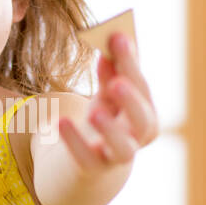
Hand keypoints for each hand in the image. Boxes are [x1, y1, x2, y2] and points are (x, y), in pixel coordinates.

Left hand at [58, 32, 158, 168]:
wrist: (89, 161)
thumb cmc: (104, 118)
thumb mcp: (106, 93)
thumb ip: (110, 71)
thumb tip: (111, 40)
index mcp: (145, 112)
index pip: (142, 88)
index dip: (131, 64)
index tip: (118, 36)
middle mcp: (137, 137)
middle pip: (142, 120)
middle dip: (131, 100)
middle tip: (117, 81)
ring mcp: (115, 156)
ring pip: (123, 149)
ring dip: (111, 130)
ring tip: (94, 112)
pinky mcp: (91, 168)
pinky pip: (86, 159)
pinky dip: (74, 142)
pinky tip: (61, 121)